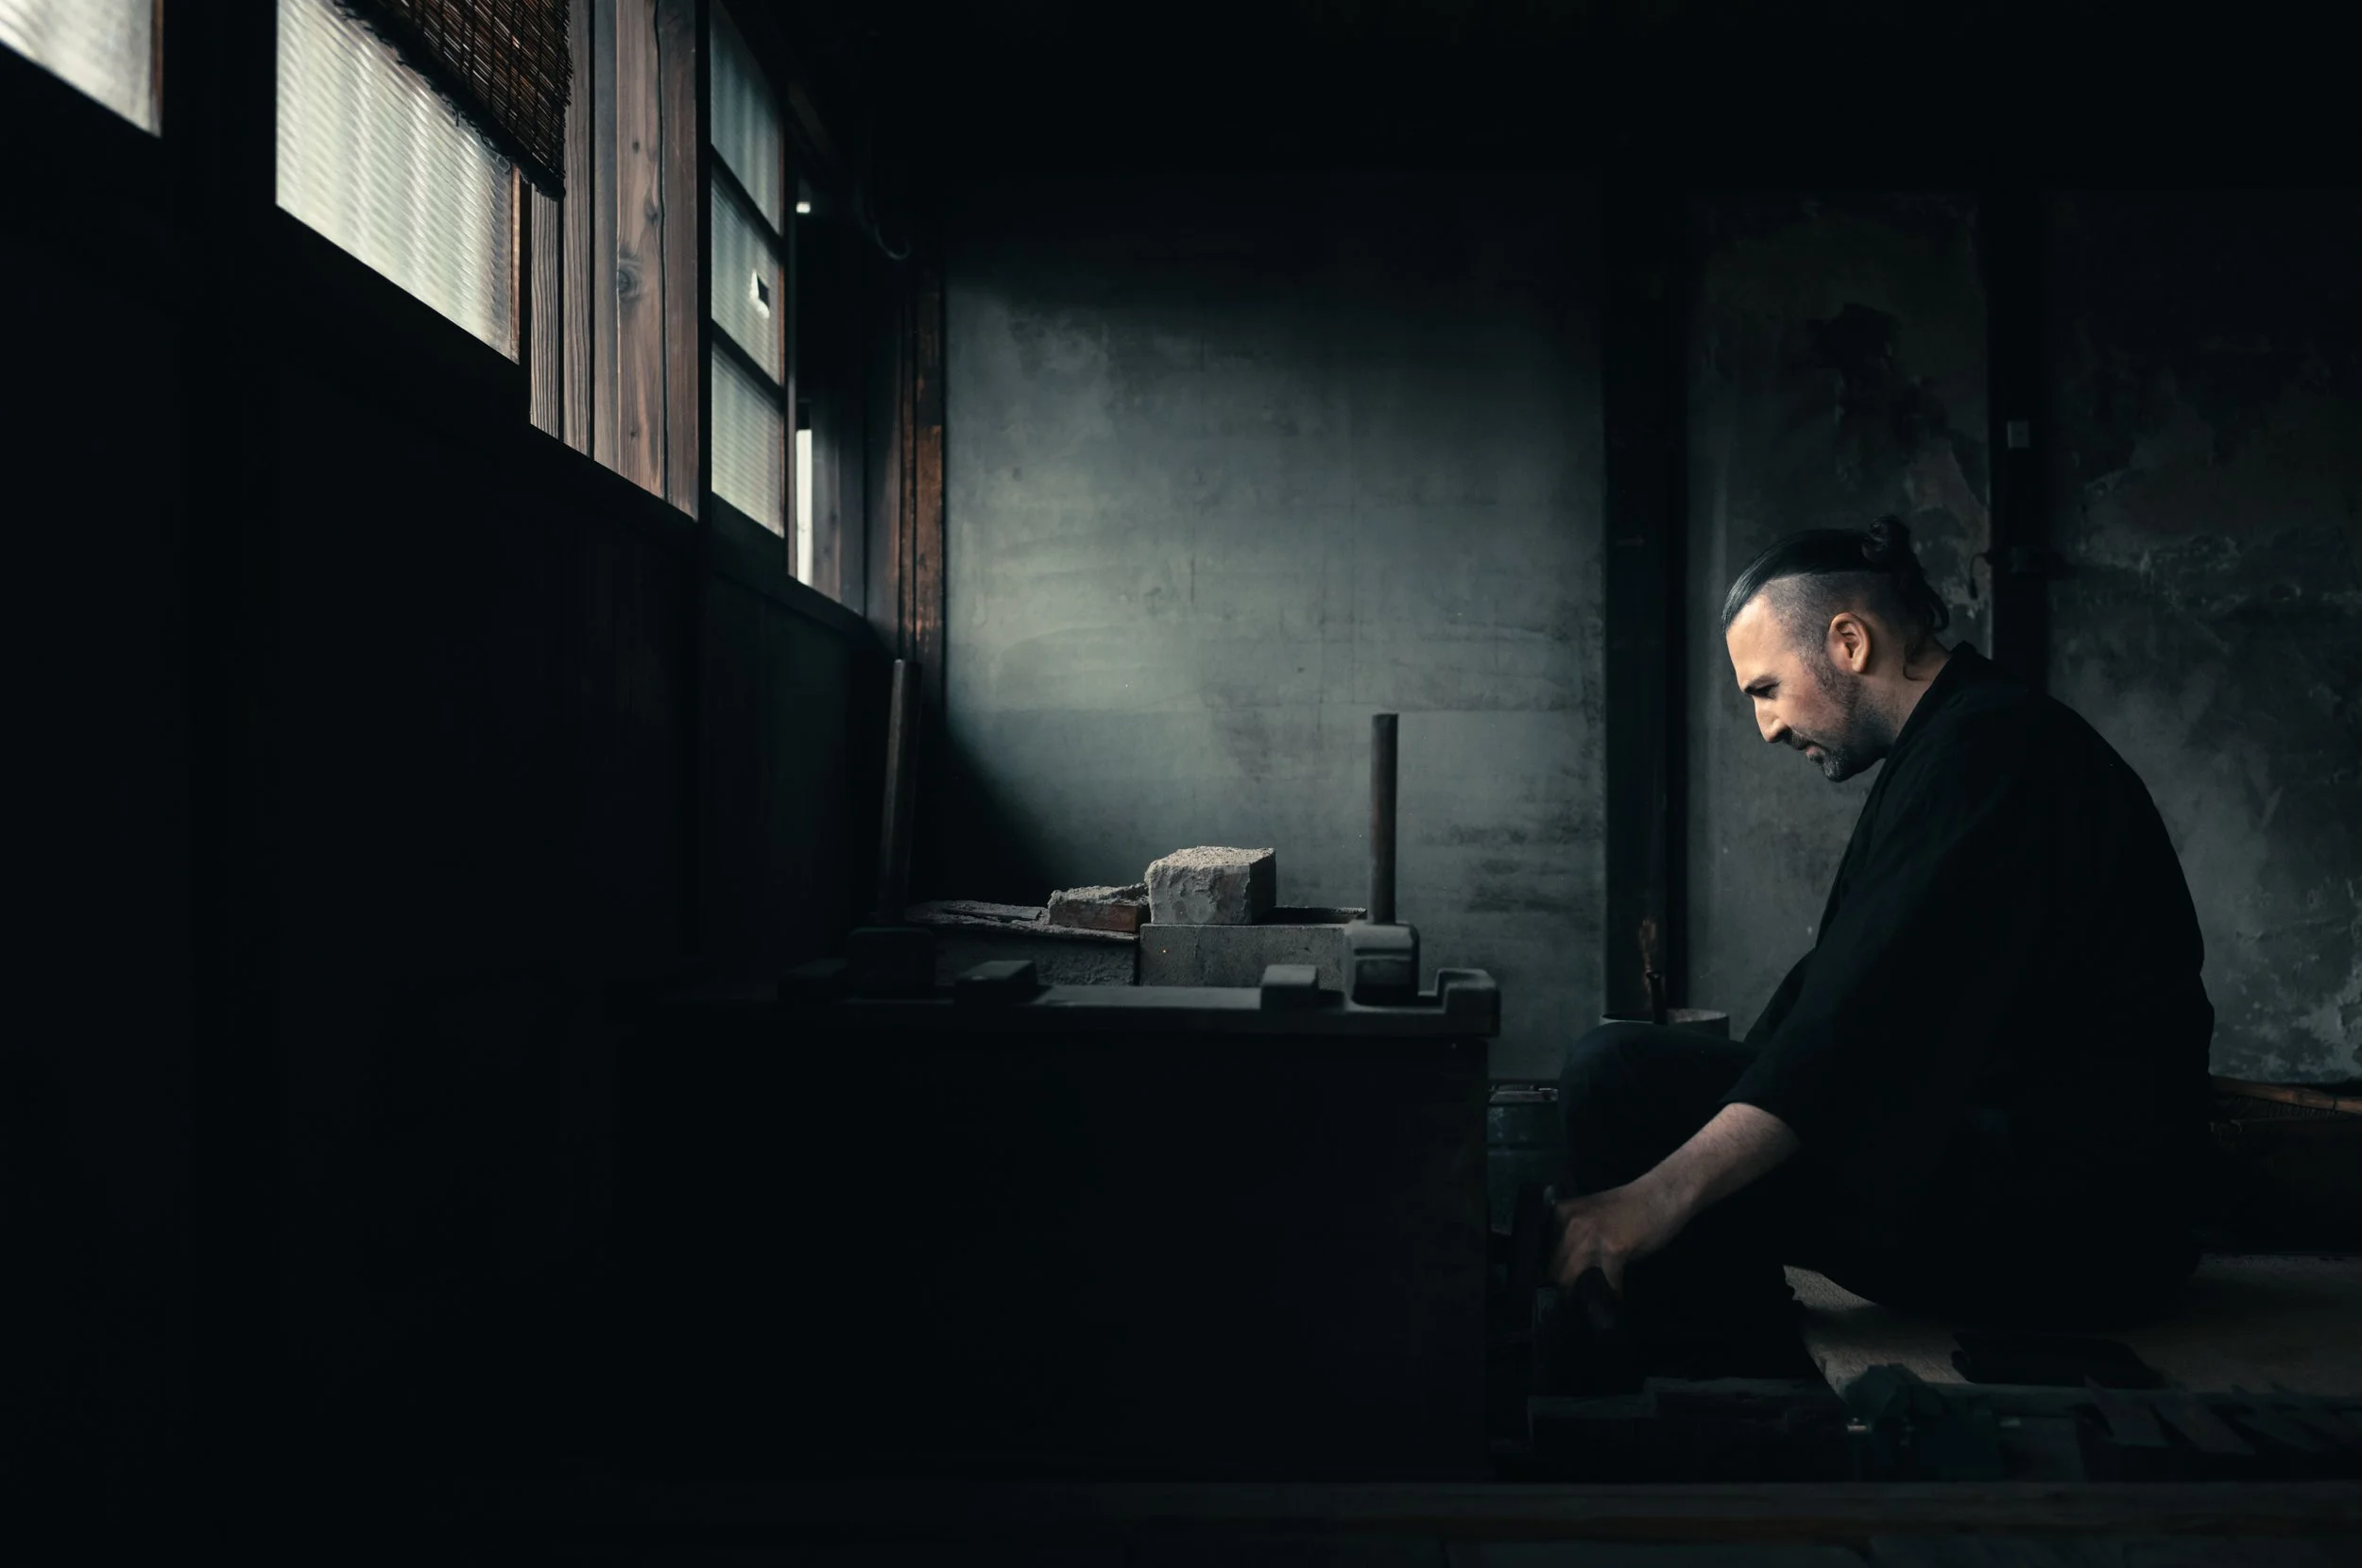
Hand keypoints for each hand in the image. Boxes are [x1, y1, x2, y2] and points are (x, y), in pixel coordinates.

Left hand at [1547, 1178, 1688, 1294]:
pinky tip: (1615, 1302)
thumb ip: (1574, 1235)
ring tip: (1590, 1309)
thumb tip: (1563, 1266)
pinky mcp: (1613, 1249)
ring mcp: (1590, 1236)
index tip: (1555, 1291)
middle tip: (1571, 1307)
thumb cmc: (1630, 1205)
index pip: (1542, 1253)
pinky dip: (1612, 1296)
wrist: (1662, 1193)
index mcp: (1561, 1214)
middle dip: (1562, 1292)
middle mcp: (1570, 1224)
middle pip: (1554, 1270)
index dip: (1549, 1275)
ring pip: (1572, 1279)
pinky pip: (1606, 1283)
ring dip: (1581, 1297)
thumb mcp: (1591, 1214)